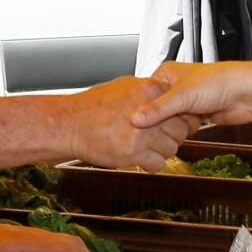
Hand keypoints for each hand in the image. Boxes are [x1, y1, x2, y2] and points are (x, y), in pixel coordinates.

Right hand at [73, 75, 193, 169]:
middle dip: (173, 135)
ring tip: (148, 147)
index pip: (180, 105)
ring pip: (172, 147)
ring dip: (163, 150)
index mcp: (149, 90)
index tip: (174, 122)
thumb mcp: (122, 88)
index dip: (179, 117)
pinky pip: (158, 163)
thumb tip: (162, 95)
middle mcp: (149, 111)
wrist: (70, 124)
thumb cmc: (92, 107)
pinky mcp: (134, 153)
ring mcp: (143, 133)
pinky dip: (153, 164)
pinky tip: (144, 159)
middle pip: (181, 129)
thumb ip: (146, 92)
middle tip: (162, 137)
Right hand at [133, 60, 251, 131]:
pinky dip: (183, 132)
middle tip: (156, 131)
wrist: (246, 93)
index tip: (136, 125)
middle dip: (160, 122)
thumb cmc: (219, 82)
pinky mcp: (195, 115)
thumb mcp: (182, 96)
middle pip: (156, 111)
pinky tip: (184, 133)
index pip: (144, 95)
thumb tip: (134, 120)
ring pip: (169, 121)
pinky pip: (182, 128)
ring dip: (173, 127)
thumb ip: (158, 109)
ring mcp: (186, 102)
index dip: (142, 111)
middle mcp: (174, 87)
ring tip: (174, 129)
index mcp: (166, 74)